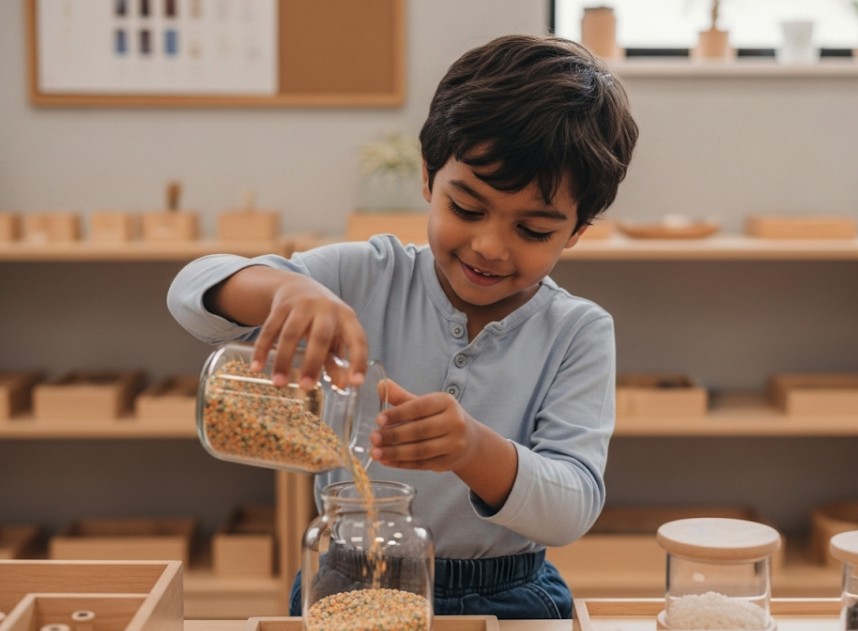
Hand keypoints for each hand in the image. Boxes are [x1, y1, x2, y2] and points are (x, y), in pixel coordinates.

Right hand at [249, 273, 367, 389]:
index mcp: (346, 317)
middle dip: (312, 363)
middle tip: (306, 387)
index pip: (357, 340)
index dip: (359, 361)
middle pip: (320, 336)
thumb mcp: (335, 334)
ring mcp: (302, 304)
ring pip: (291, 334)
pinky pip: (270, 329)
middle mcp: (326, 308)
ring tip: (279, 384)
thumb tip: (342, 386)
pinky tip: (256, 367)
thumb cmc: (323, 318)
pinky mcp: (280, 305)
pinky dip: (262, 349)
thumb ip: (337, 359)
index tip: (355, 383)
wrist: (297, 285)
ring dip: (283, 360)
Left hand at [369, 380, 479, 471]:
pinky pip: (421, 464)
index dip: (398, 414)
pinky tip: (386, 461)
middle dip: (394, 435)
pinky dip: (401, 463)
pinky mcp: (448, 463)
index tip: (378, 419)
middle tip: (373, 437)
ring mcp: (453, 445)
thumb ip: (402, 397)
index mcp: (447, 402)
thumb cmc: (440, 417)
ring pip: (420, 450)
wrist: (468, 440)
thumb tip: (380, 385)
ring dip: (395, 452)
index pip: (420, 407)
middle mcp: (454, 423)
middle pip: (420, 431)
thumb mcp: (425, 403)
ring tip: (375, 452)